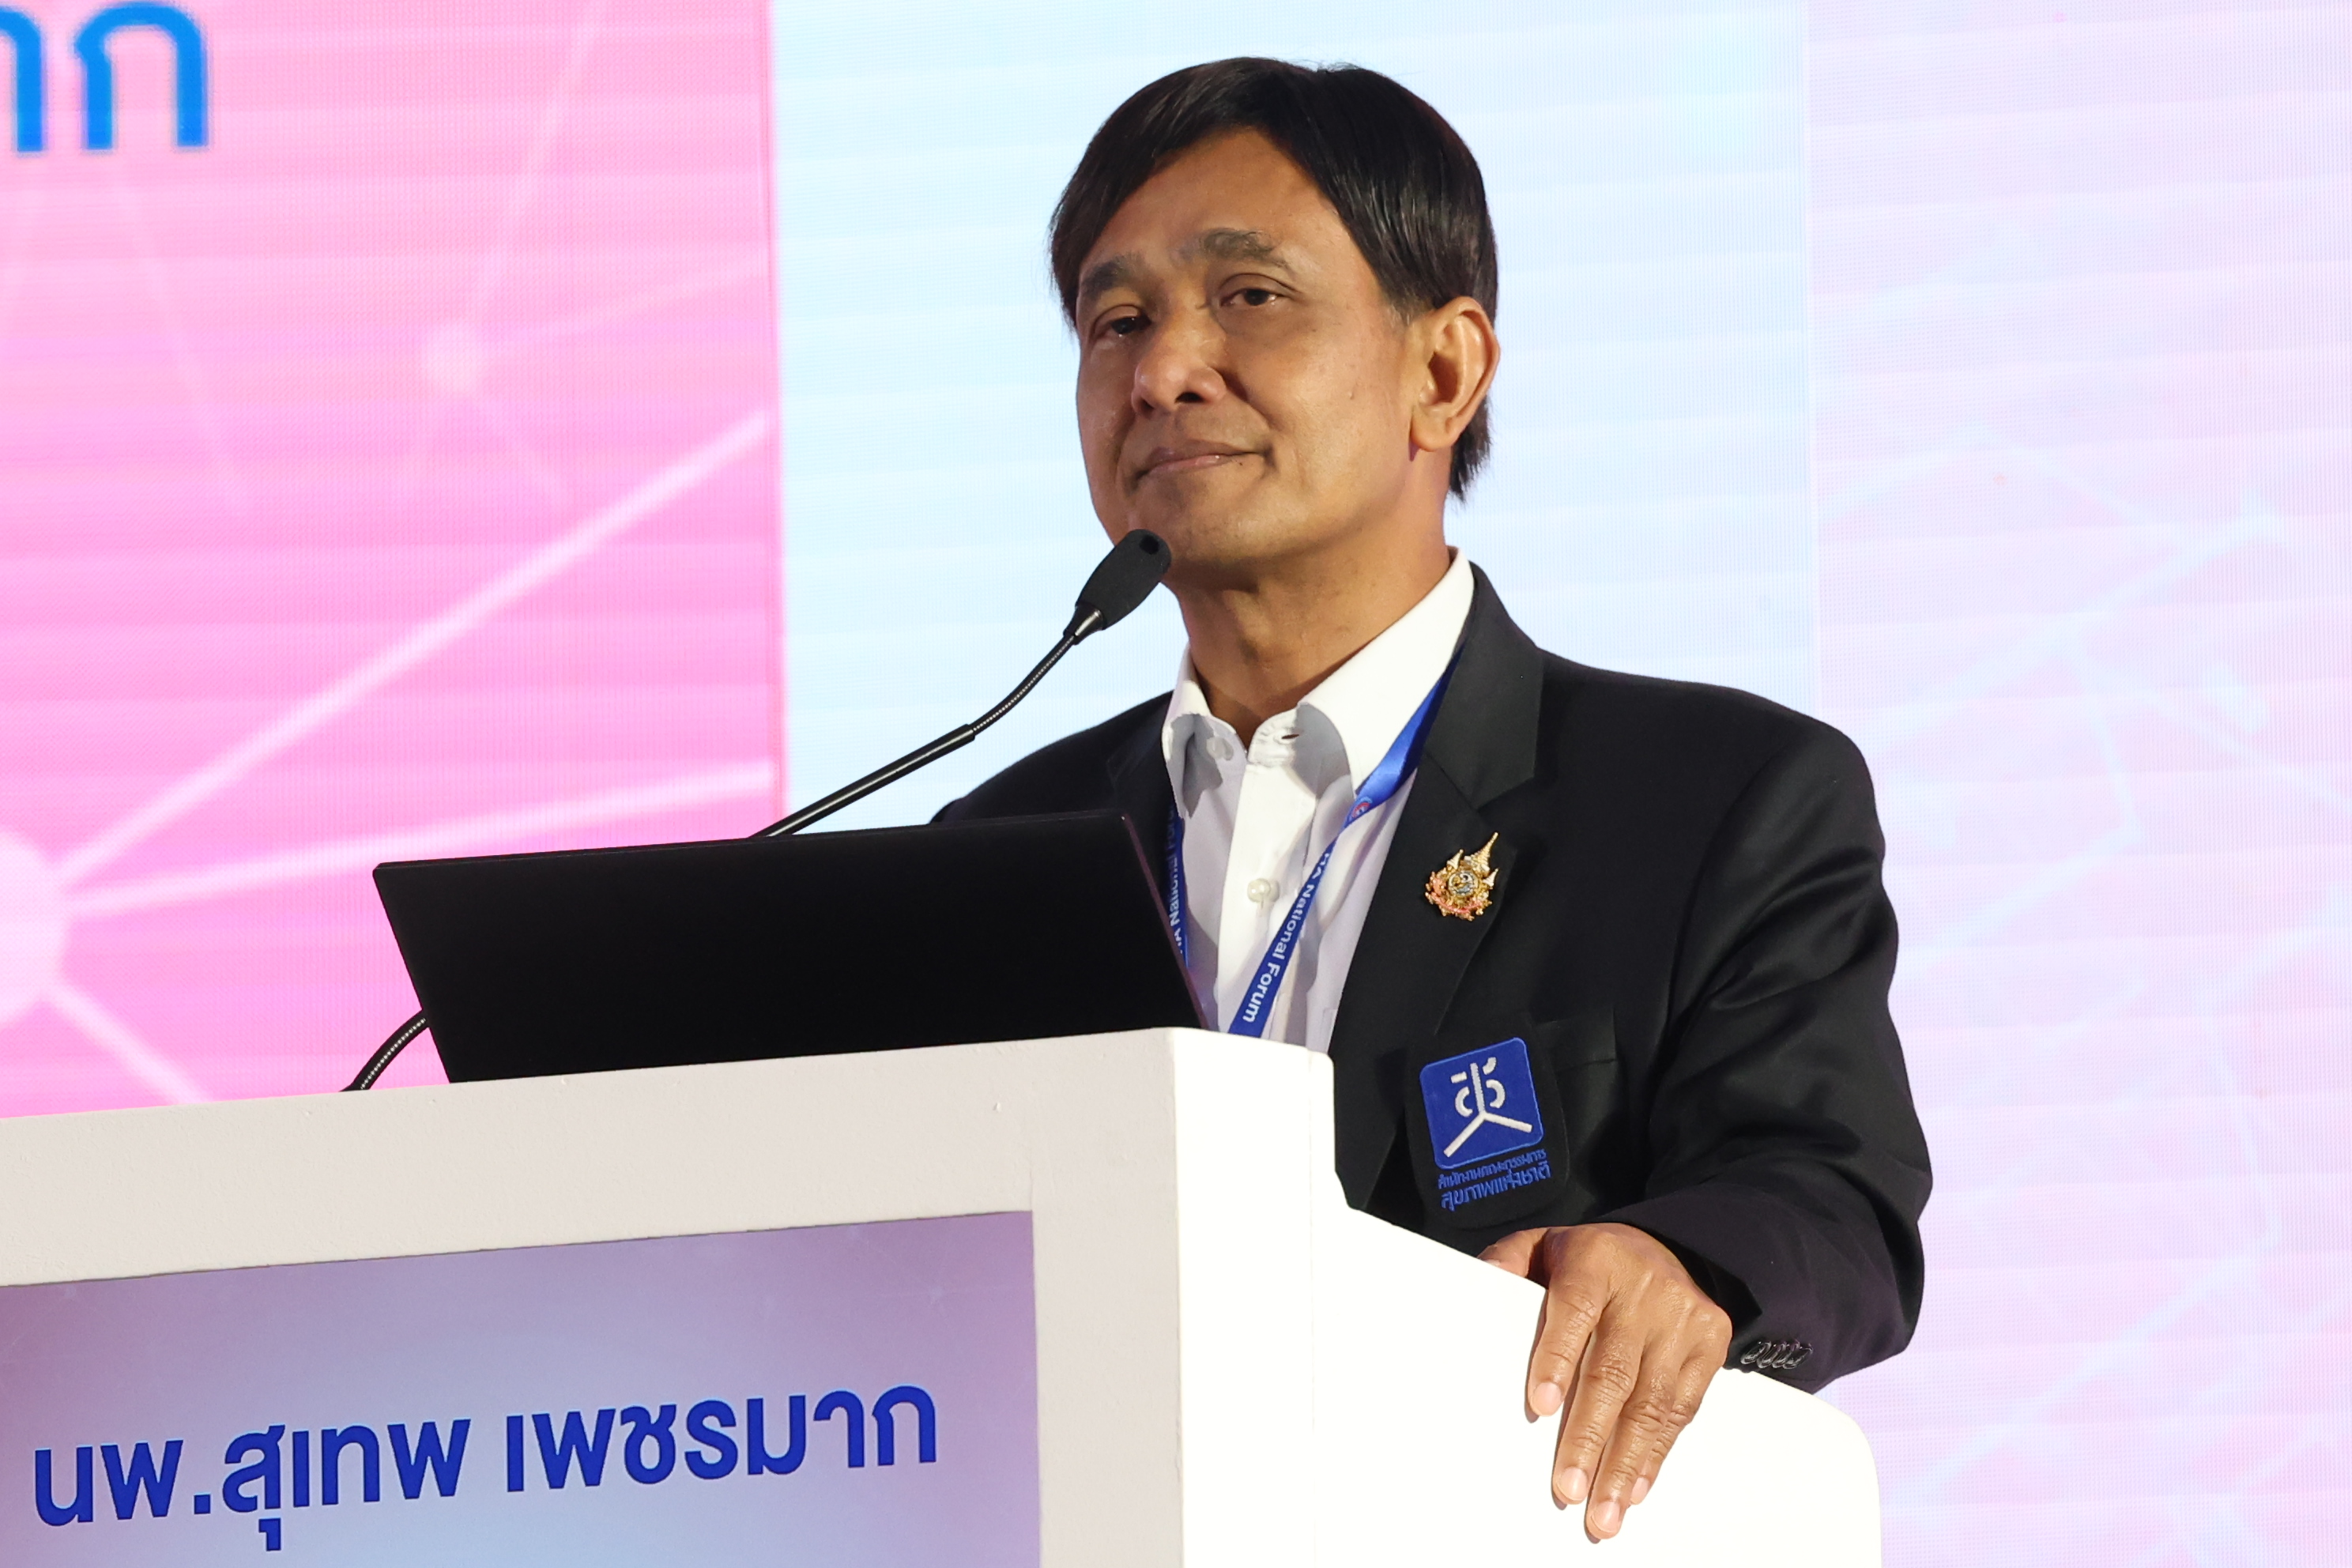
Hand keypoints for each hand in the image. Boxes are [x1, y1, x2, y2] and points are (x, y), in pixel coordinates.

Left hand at [1480, 1222, 1731, 1542]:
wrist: (1665, 1248)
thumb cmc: (1586, 1263)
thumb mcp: (1542, 1246)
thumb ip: (1507, 1265)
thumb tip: (1478, 1293)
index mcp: (1595, 1260)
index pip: (1575, 1308)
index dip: (1557, 1358)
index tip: (1541, 1406)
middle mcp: (1644, 1288)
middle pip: (1614, 1370)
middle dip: (1589, 1436)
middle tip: (1567, 1488)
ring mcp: (1682, 1317)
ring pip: (1652, 1401)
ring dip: (1625, 1462)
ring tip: (1604, 1509)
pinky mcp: (1710, 1344)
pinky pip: (1682, 1408)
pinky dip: (1656, 1453)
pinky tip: (1636, 1486)